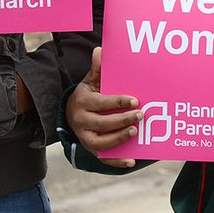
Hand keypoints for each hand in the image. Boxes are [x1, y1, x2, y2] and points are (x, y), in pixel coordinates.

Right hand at [64, 47, 142, 166]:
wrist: (71, 112)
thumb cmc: (88, 94)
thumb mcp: (90, 81)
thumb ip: (97, 69)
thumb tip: (100, 50)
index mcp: (82, 102)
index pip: (101, 103)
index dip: (118, 102)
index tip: (135, 100)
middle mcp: (81, 122)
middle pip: (102, 124)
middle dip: (122, 120)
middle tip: (141, 115)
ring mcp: (84, 137)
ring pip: (101, 143)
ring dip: (119, 139)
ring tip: (135, 132)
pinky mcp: (90, 149)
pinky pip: (103, 158)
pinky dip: (116, 162)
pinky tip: (131, 160)